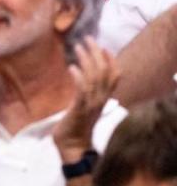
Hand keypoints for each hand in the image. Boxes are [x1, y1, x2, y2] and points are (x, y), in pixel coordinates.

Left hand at [53, 37, 119, 161]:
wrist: (72, 146)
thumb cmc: (75, 125)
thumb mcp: (84, 105)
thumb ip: (85, 92)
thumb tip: (80, 76)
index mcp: (103, 98)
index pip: (114, 76)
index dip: (110, 60)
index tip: (103, 46)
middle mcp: (100, 100)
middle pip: (104, 72)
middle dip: (96, 53)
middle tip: (87, 38)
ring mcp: (91, 104)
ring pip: (95, 77)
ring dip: (87, 60)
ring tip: (77, 46)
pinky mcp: (79, 109)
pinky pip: (82, 91)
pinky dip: (79, 77)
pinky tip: (72, 67)